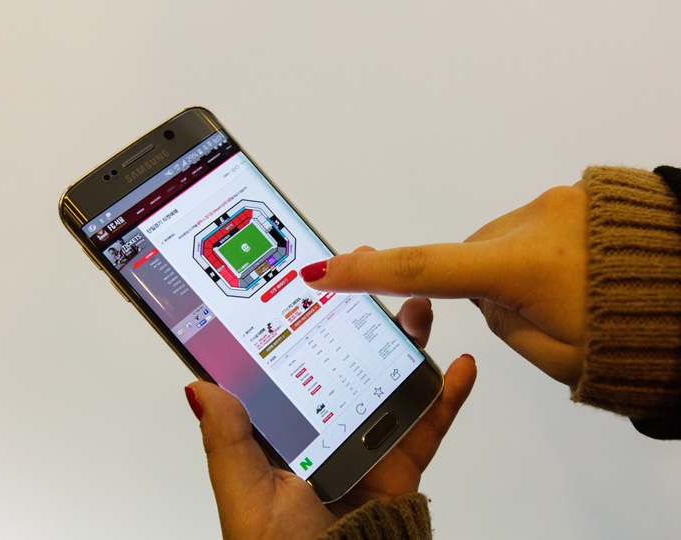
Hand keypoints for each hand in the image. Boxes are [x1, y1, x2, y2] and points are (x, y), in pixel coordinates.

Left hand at [185, 298, 475, 539]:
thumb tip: (200, 387)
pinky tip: (459, 365)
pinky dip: (448, 392)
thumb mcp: (244, 490)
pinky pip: (429, 420)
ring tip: (414, 307)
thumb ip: (227, 438)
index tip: (306, 282)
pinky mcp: (402, 456)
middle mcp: (328, 420)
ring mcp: (368, 435)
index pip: (292, 360)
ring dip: (406, 339)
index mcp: (286, 422)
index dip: (298, 320)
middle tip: (365, 276)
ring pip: (391, 376)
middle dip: (359, 316)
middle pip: (348, 356)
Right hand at [300, 183, 587, 386]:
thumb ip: (501, 321)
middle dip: (480, 286)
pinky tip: (569, 272)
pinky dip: (532, 252)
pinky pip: (528, 227)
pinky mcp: (572, 196)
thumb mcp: (555, 355)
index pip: (426, 270)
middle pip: (470, 257)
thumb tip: (481, 294)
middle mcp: (532, 224)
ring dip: (510, 269)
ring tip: (561, 295)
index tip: (323, 270)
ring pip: (499, 242)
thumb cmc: (635, 333)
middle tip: (529, 316)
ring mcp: (554, 204)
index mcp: (523, 268)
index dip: (368, 273)